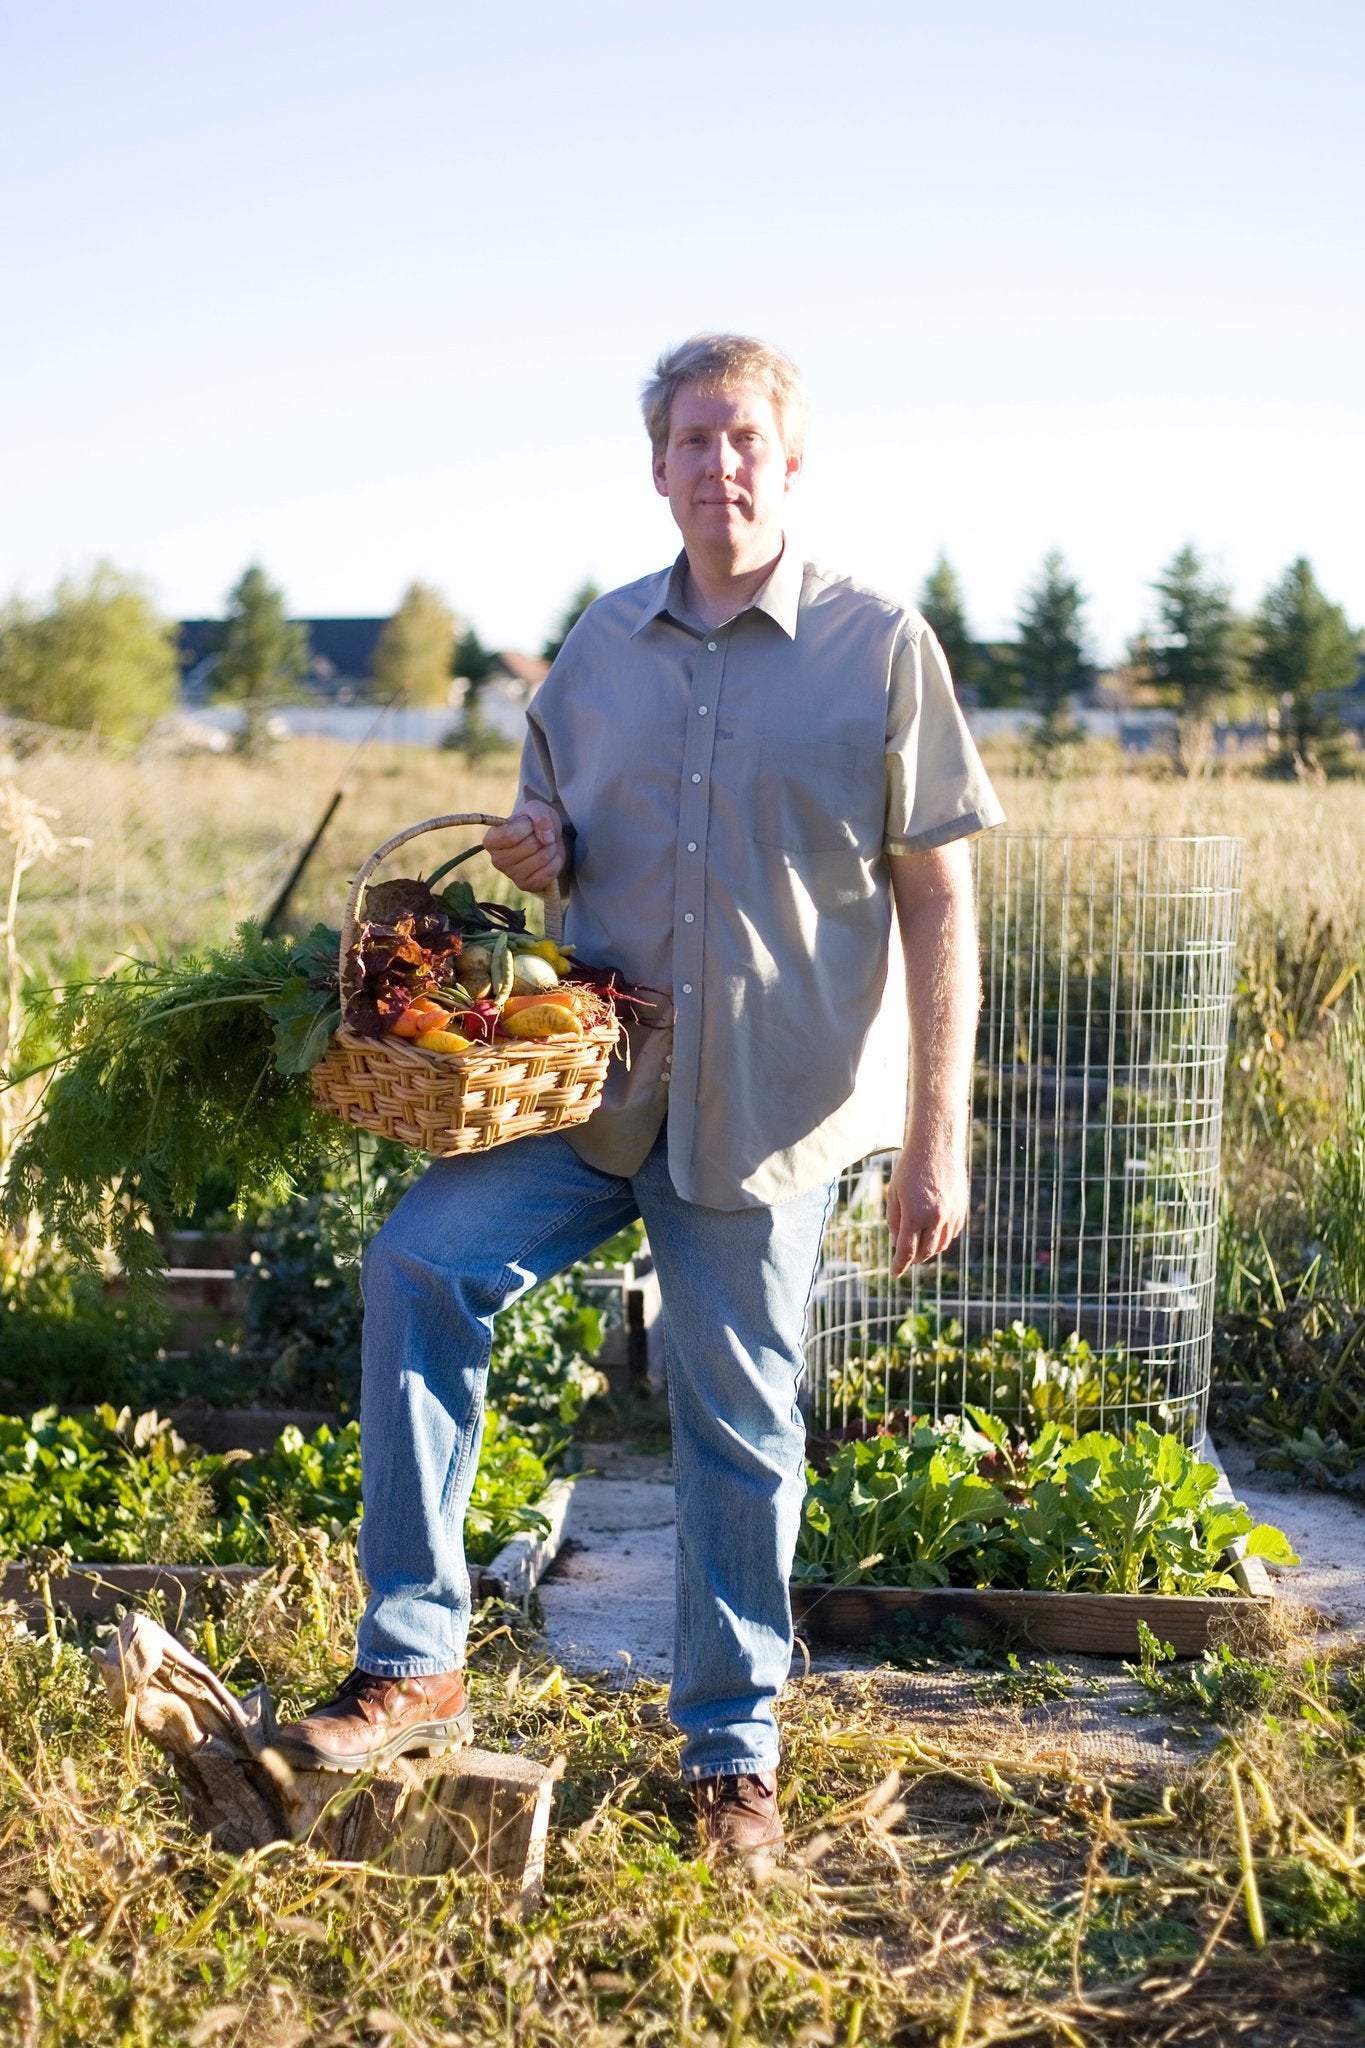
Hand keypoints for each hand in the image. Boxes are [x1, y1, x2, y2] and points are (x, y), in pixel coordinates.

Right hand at [483, 802, 565, 892]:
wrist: (544, 841)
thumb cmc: (533, 823)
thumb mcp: (536, 809)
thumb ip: (540, 816)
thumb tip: (547, 838)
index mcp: (491, 839)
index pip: (511, 835)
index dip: (528, 826)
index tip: (530, 823)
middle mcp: (496, 860)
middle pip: (530, 846)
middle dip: (543, 837)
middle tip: (541, 836)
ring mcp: (511, 875)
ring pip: (542, 858)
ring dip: (552, 848)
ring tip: (546, 845)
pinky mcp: (526, 885)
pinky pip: (549, 872)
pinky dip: (556, 862)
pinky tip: (549, 858)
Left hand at [885, 1143, 968, 1275]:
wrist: (936, 1147)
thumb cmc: (909, 1169)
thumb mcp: (894, 1194)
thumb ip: (894, 1222)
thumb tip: (897, 1245)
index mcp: (914, 1215)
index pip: (906, 1251)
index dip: (899, 1266)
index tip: (894, 1273)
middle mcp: (935, 1218)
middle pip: (924, 1252)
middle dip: (913, 1258)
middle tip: (905, 1256)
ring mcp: (951, 1215)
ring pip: (940, 1246)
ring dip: (928, 1249)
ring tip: (918, 1244)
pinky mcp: (961, 1210)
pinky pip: (951, 1234)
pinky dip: (941, 1239)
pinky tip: (932, 1233)